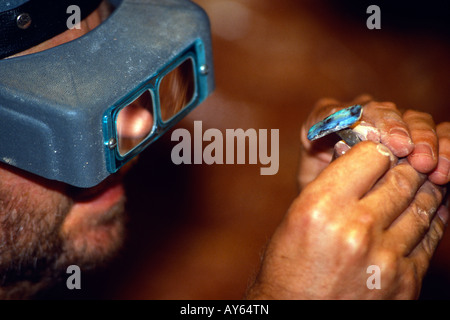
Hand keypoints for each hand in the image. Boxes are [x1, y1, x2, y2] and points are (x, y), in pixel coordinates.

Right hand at [247, 141, 447, 298]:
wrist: (295, 314)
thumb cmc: (288, 265)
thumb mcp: (298, 215)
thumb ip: (331, 183)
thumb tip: (357, 154)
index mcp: (321, 207)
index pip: (371, 154)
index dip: (375, 149)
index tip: (375, 153)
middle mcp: (355, 229)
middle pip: (401, 177)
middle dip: (404, 166)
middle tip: (402, 162)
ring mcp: (385, 258)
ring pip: (422, 205)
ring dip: (422, 190)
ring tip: (416, 184)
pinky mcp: (404, 281)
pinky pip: (430, 239)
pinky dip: (429, 221)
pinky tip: (423, 213)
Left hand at [298, 96, 448, 188]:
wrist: (346, 214)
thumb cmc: (326, 200)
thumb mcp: (316, 187)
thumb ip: (326, 165)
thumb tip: (345, 146)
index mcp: (327, 123)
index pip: (334, 112)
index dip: (351, 120)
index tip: (372, 137)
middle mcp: (361, 116)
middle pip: (382, 111)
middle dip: (396, 130)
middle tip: (406, 151)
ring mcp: (393, 124)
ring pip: (414, 120)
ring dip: (425, 140)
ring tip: (430, 167)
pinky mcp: (419, 137)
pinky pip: (439, 133)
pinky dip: (445, 148)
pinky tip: (444, 171)